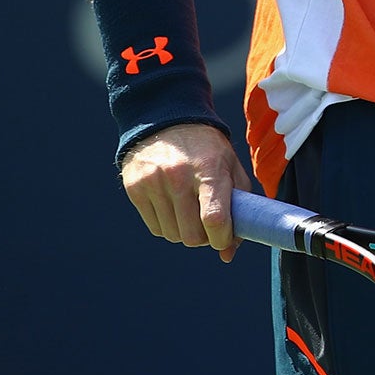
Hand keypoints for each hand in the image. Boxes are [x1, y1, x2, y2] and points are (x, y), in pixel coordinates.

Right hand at [119, 122, 249, 262]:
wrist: (166, 121)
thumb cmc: (206, 150)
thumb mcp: (230, 167)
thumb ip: (238, 207)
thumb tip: (229, 252)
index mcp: (209, 169)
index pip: (214, 217)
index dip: (222, 238)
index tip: (225, 239)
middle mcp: (178, 176)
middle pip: (191, 235)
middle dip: (205, 238)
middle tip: (209, 225)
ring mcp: (153, 183)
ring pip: (173, 235)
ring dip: (185, 233)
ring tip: (191, 212)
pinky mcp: (135, 189)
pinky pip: (155, 228)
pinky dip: (168, 226)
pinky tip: (174, 208)